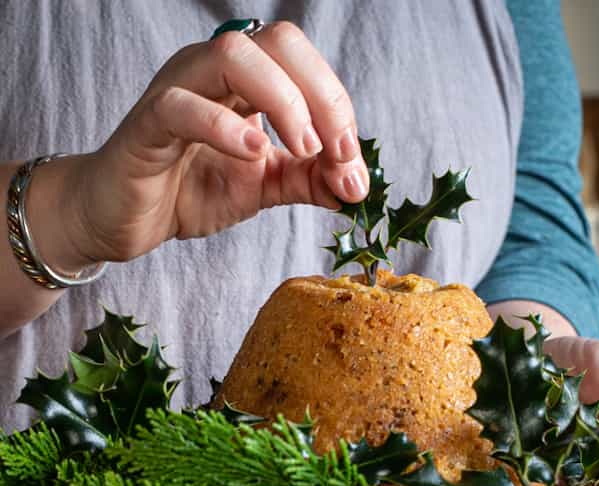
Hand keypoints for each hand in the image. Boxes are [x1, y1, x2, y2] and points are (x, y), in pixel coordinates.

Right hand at [48, 22, 368, 270]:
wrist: (129, 218)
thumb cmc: (192, 190)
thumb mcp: (267, 187)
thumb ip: (310, 181)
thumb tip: (357, 186)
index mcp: (247, 83)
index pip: (304, 64)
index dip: (337, 106)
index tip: (351, 161)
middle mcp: (214, 73)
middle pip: (279, 42)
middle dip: (322, 96)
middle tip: (335, 152)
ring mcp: (178, 90)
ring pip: (232, 54)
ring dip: (284, 102)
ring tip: (303, 150)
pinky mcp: (147, 124)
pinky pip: (182, 105)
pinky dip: (224, 126)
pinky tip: (253, 154)